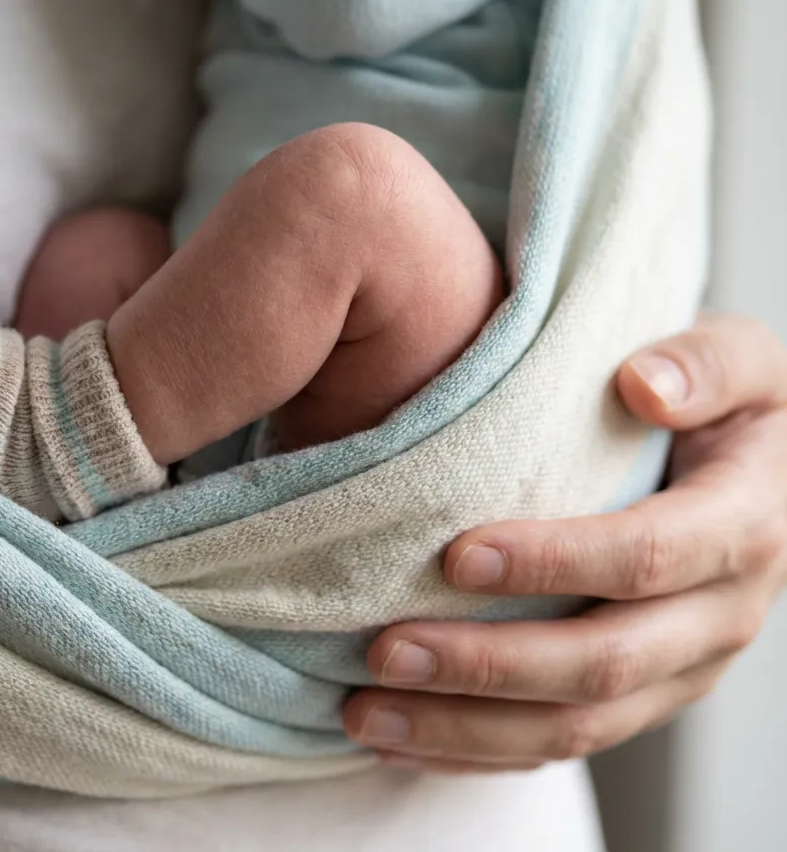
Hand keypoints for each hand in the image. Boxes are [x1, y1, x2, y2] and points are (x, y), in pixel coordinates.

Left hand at [343, 314, 786, 771]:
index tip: (455, 557)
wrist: (754, 474)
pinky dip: (475, 751)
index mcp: (743, 530)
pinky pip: (558, 747)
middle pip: (603, 666)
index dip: (553, 562)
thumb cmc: (724, 405)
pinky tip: (396, 741)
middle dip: (487, 665)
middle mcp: (718, 619)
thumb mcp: (741, 360)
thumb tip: (644, 386)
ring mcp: (677, 673)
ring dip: (463, 728)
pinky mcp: (638, 701)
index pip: (647, 557)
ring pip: (575, 728)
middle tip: (384, 651)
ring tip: (363, 713)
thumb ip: (705, 365)